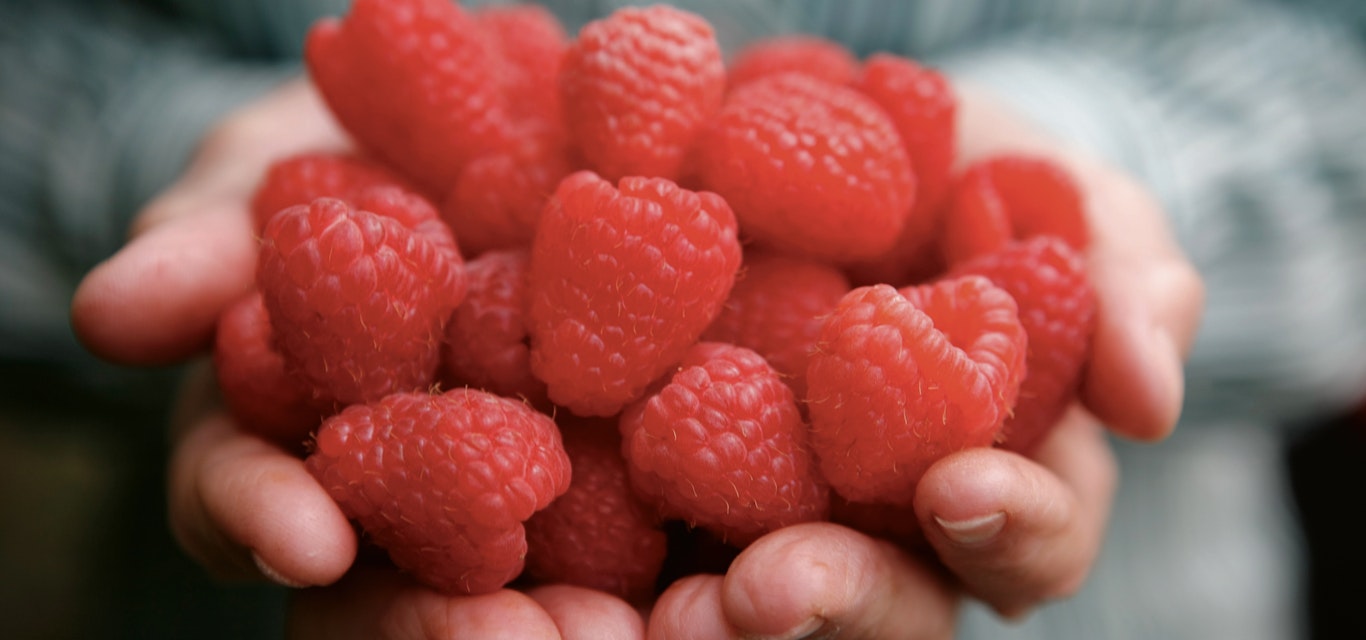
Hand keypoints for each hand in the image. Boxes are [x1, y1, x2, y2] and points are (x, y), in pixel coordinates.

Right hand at [70, 78, 645, 639]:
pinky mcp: (625, 462)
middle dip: (433, 624)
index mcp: (294, 428)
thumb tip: (113, 311)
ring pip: (519, 583)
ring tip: (617, 636)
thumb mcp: (277, 168)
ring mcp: (514, 484)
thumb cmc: (364, 149)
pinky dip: (681, 565)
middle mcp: (398, 484)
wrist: (507, 121)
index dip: (262, 515)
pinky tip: (728, 582)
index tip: (307, 540)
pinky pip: (651, 522)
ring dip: (559, 624)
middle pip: (391, 584)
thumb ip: (211, 238)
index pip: (253, 495)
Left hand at [644, 83, 1203, 637]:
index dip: (1011, 529)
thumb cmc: (990, 184)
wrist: (864, 144)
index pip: (1026, 539)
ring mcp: (783, 502)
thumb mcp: (1072, 202)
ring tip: (667, 609)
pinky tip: (571, 564)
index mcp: (1000, 471)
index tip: (957, 490)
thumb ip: (1123, 280)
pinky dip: (612, 560)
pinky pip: (648, 534)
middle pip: (886, 604)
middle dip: (835, 602)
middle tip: (764, 594)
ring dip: (721, 614)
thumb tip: (1149, 399)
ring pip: (769, 596)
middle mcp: (889, 518)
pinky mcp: (677, 469)